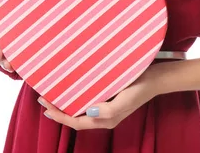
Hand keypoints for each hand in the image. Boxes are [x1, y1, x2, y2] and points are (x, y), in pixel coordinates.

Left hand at [37, 64, 160, 129]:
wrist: (156, 78)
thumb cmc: (140, 88)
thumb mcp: (125, 100)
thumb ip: (107, 110)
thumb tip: (88, 112)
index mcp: (105, 120)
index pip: (76, 122)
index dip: (59, 116)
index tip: (45, 105)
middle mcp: (103, 116)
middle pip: (75, 117)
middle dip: (58, 111)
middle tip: (43, 99)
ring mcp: (106, 106)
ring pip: (81, 109)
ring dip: (66, 103)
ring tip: (54, 95)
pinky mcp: (109, 96)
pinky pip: (88, 99)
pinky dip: (77, 96)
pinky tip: (73, 87)